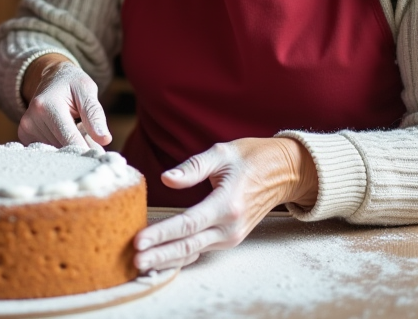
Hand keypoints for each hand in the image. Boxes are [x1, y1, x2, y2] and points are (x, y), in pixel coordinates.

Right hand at [18, 54, 110, 149]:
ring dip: (69, 146)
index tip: (100, 156)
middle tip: (93, 140)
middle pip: (62, 147)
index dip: (86, 150)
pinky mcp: (24, 135)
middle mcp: (31, 118)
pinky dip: (59, 145)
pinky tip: (62, 133)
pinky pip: (47, 150)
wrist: (51, 78)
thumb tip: (104, 139)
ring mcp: (25, 128)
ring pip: (56, 150)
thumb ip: (95, 115)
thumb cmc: (72, 84)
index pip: (69, 138)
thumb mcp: (87, 91)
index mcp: (46, 105)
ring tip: (75, 129)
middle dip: (80, 148)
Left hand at [133, 137, 318, 271]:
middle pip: (188, 245)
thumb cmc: (252, 158)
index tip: (139, 240)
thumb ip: (192, 167)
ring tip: (141, 264)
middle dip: (159, 255)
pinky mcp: (229, 238)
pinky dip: (180, 256)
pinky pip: (200, 250)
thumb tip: (166, 179)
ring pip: (193, 251)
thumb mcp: (222, 153)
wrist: (284, 172)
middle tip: (134, 261)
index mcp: (228, 204)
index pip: (188, 224)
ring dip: (166, 259)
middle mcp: (230, 226)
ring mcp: (231, 236)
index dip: (162, 233)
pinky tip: (161, 259)